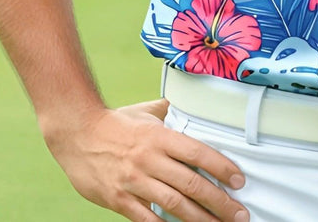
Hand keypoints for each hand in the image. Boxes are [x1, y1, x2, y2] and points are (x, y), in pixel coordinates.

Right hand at [44, 98, 248, 221]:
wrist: (76, 133)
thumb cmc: (115, 122)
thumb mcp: (146, 111)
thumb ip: (171, 111)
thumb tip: (194, 106)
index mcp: (159, 136)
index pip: (198, 153)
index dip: (222, 167)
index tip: (240, 181)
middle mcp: (149, 159)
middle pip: (191, 184)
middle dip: (219, 202)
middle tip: (240, 214)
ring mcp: (134, 182)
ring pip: (173, 205)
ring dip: (200, 219)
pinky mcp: (119, 201)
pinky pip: (147, 220)